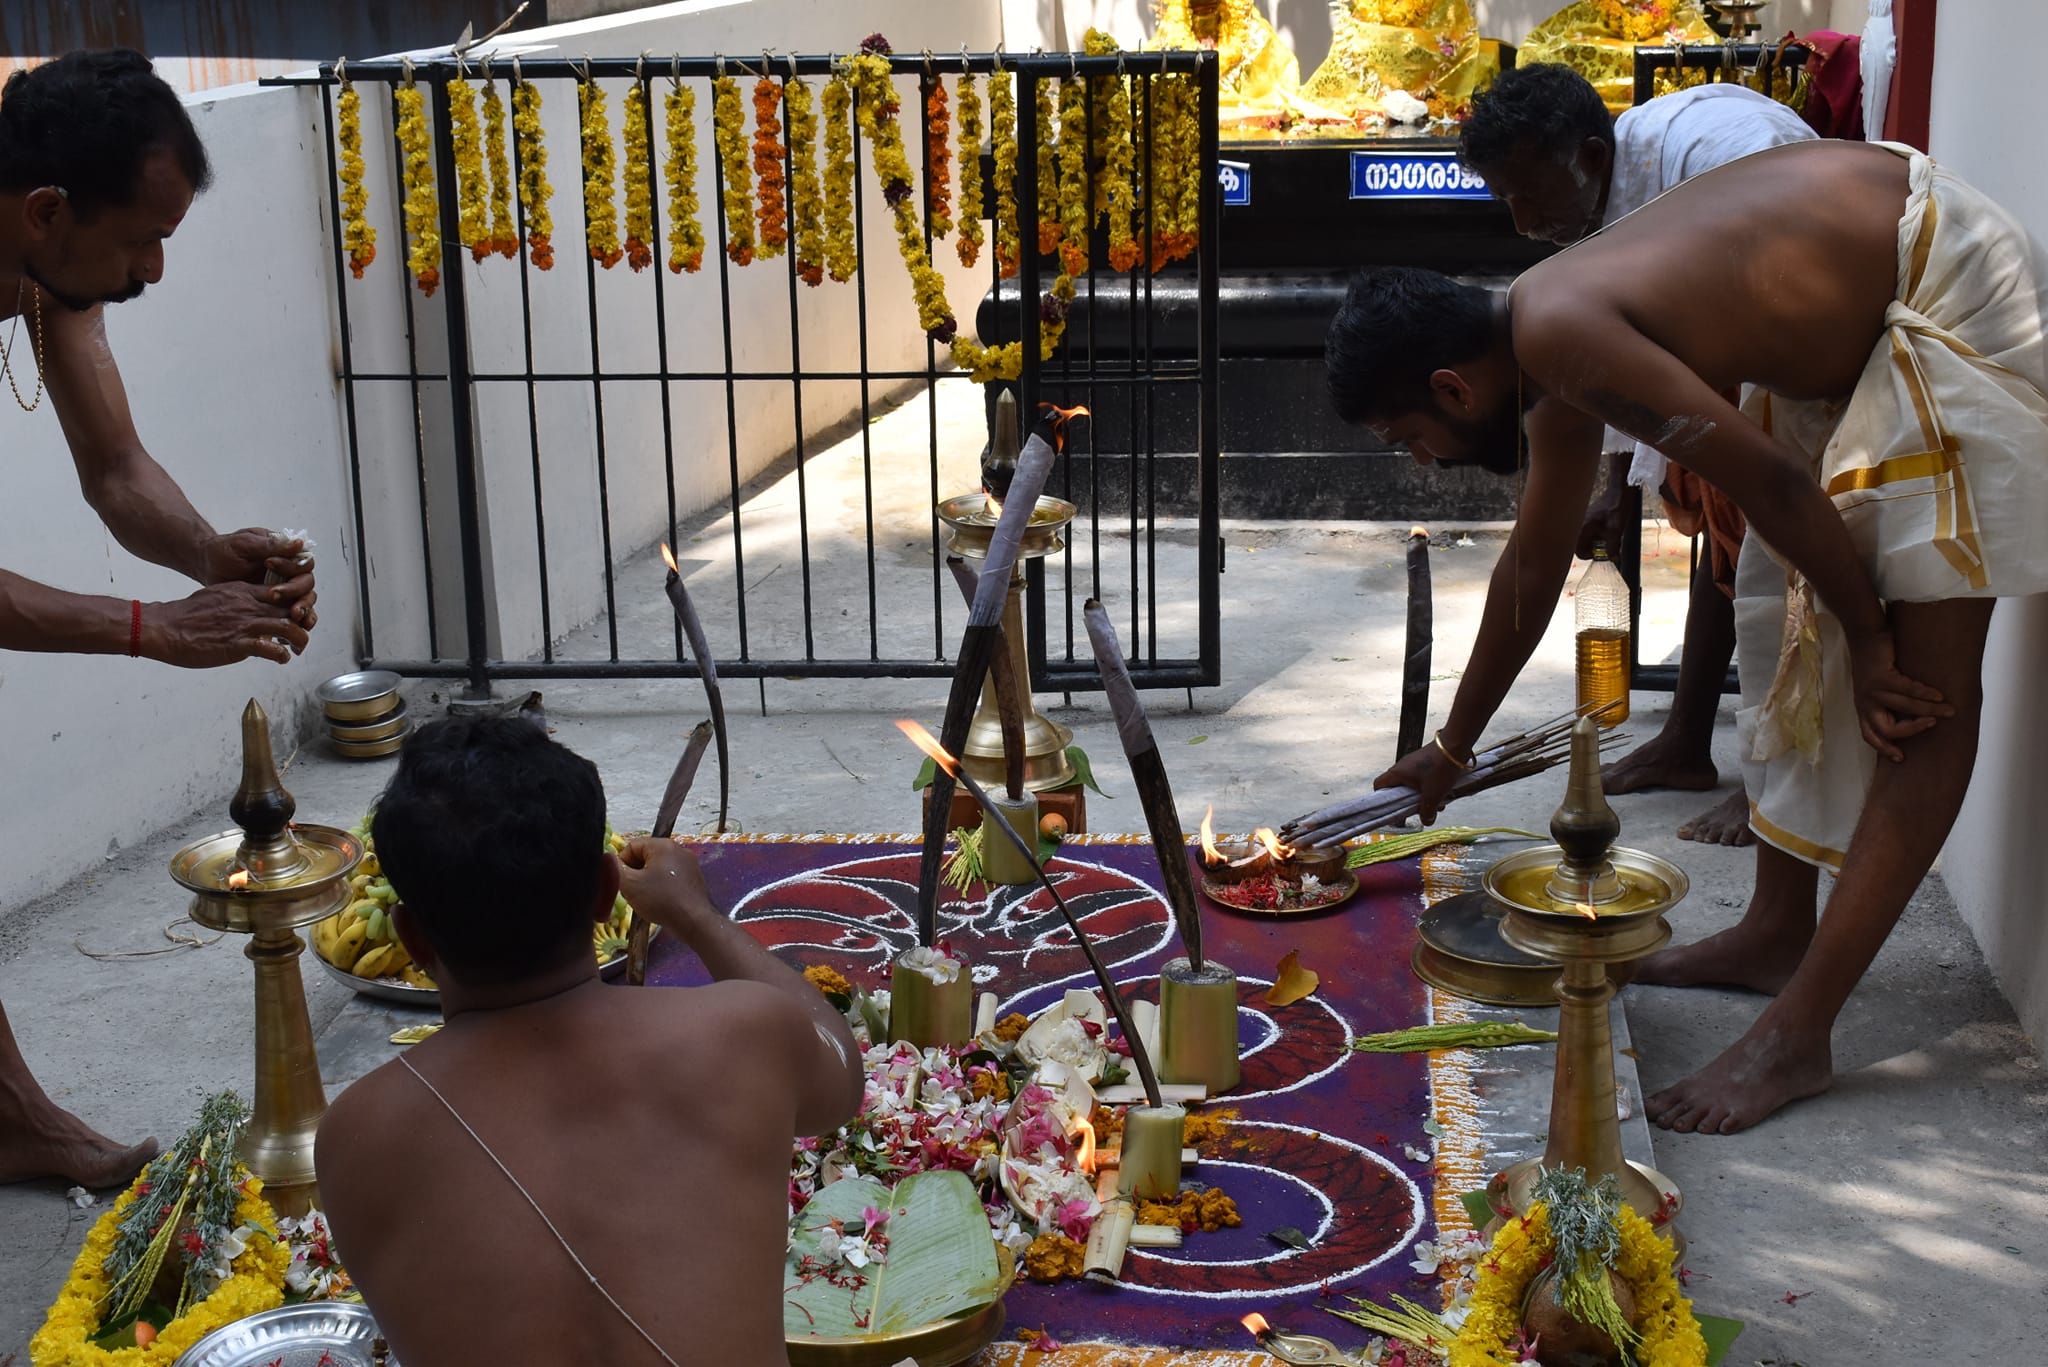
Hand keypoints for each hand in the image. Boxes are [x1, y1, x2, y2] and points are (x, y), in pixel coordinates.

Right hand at [144, 582, 310, 666]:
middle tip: (301, 634)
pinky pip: (271, 648)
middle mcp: (249, 605)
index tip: (298, 614)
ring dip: (299, 640)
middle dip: (303, 622)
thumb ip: (240, 599)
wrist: (165, 628)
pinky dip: (282, 655)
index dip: (296, 602)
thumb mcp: (219, 596)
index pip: (284, 591)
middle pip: (292, 608)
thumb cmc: (188, 615)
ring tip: (296, 649)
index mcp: (244, 591)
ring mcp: (245, 624)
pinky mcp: (238, 645)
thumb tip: (254, 606)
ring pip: (288, 627)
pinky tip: (281, 659)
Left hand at [201, 528, 318, 629]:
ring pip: (305, 601)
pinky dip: (297, 623)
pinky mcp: (276, 605)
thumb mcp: (245, 543)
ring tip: (296, 617)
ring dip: (304, 610)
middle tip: (280, 598)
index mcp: (286, 555)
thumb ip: (271, 545)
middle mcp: (289, 572)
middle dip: (298, 593)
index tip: (269, 565)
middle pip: (307, 585)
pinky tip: (295, 629)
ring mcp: (284, 589)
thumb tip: (298, 544)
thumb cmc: (223, 550)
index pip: (303, 563)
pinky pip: (292, 614)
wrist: (207, 566)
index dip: (292, 567)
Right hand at [615, 836, 720, 936]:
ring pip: (657, 868)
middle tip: (632, 891)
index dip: (621, 863)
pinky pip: (670, 877)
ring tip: (645, 898)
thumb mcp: (629, 884)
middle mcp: (678, 849)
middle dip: (635, 872)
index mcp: (663, 845)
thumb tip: (607, 860)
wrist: (694, 921)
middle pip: (645, 856)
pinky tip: (659, 901)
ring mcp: (689, 864)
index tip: (621, 881)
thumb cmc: (661, 900)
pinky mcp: (694, 878)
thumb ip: (613, 869)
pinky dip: (661, 887)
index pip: (632, 845)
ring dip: (647, 881)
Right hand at [1374, 740, 1464, 824]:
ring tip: (1437, 801)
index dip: (1382, 798)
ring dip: (1422, 794)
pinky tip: (1443, 790)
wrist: (1456, 745)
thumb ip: (1427, 810)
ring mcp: (1414, 762)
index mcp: (1397, 773)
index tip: (1393, 808)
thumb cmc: (1440, 769)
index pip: (1379, 785)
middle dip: (1409, 800)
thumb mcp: (1433, 795)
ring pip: (1413, 783)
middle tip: (1420, 807)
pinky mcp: (1426, 760)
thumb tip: (1426, 821)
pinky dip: (1430, 785)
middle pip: (1398, 787)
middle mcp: (1402, 766)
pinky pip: (1422, 776)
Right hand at [1575, 493, 1626, 561]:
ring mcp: (1583, 520)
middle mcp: (1579, 525)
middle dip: (1595, 548)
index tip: (1603, 553)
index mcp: (1582, 529)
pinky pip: (1590, 531)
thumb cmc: (1616, 508)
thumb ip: (1613, 547)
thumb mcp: (1616, 531)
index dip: (1591, 556)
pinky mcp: (1589, 517)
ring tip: (1609, 534)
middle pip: (1582, 546)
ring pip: (1587, 538)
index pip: (1579, 552)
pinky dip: (1598, 533)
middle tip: (1606, 545)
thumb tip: (1613, 559)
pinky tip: (1608, 527)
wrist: (1619, 491)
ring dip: (1598, 540)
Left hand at [1848, 629, 1951, 761]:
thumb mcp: (1877, 688)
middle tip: (1932, 725)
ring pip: (1904, 708)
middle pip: (1886, 729)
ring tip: (1949, 710)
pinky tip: (1939, 695)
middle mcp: (1864, 702)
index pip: (1869, 735)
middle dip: (1911, 730)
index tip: (1901, 758)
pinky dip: (1926, 694)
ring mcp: (1871, 690)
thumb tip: (1918, 718)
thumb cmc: (1876, 662)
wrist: (1865, 635)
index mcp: (1863, 708)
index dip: (1884, 748)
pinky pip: (1908, 690)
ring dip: (1929, 709)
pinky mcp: (1881, 676)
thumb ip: (1889, 704)